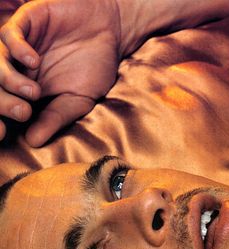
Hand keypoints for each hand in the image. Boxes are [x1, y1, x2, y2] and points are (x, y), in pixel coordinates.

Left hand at [0, 0, 120, 146]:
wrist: (112, 32)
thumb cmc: (95, 68)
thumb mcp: (77, 100)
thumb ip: (55, 118)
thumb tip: (33, 142)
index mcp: (27, 91)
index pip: (5, 105)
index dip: (0, 118)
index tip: (5, 134)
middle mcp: (19, 69)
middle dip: (2, 103)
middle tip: (23, 113)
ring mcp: (21, 45)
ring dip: (8, 79)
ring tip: (32, 91)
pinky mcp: (28, 21)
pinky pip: (9, 35)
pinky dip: (17, 49)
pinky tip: (33, 61)